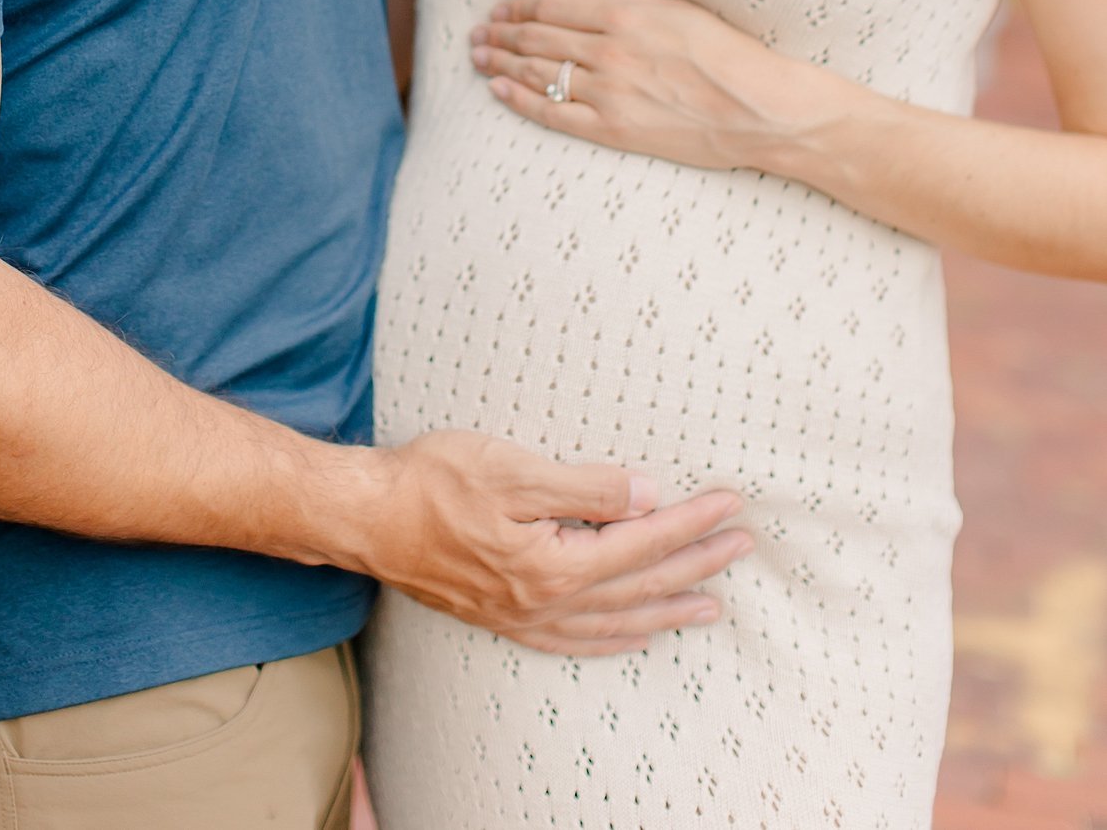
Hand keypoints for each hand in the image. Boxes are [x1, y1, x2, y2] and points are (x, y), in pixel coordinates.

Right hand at [356, 432, 751, 654]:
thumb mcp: (513, 467)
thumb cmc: (433, 482)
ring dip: (667, 609)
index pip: (642, 541)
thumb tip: (647, 495)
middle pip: (640, 586)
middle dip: (696, 564)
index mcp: (554, 563)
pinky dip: (616, 638)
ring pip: (616, 622)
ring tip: (709, 605)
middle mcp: (546, 603)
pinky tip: (632, 634)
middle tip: (740, 546)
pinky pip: (577, 641)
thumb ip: (586, 487)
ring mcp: (525, 619)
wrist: (368, 519)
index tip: (729, 504)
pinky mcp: (504, 620)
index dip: (691, 522)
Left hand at [470, 0, 836, 172]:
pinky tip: (498, 91)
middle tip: (476, 35)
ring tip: (477, 58)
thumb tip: (586, 0)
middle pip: (536, 40)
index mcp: (624, 16)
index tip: (499, 10)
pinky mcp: (613, 130)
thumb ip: (628, 3)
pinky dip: (520, 101)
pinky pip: (553, 114)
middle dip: (499, 36)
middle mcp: (609, 52)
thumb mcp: (679, 10)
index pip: (552, 8)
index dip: (518, 10)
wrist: (761, 110)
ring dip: (500, 64)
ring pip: (537, 74)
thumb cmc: (729, 55)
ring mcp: (608, 93)